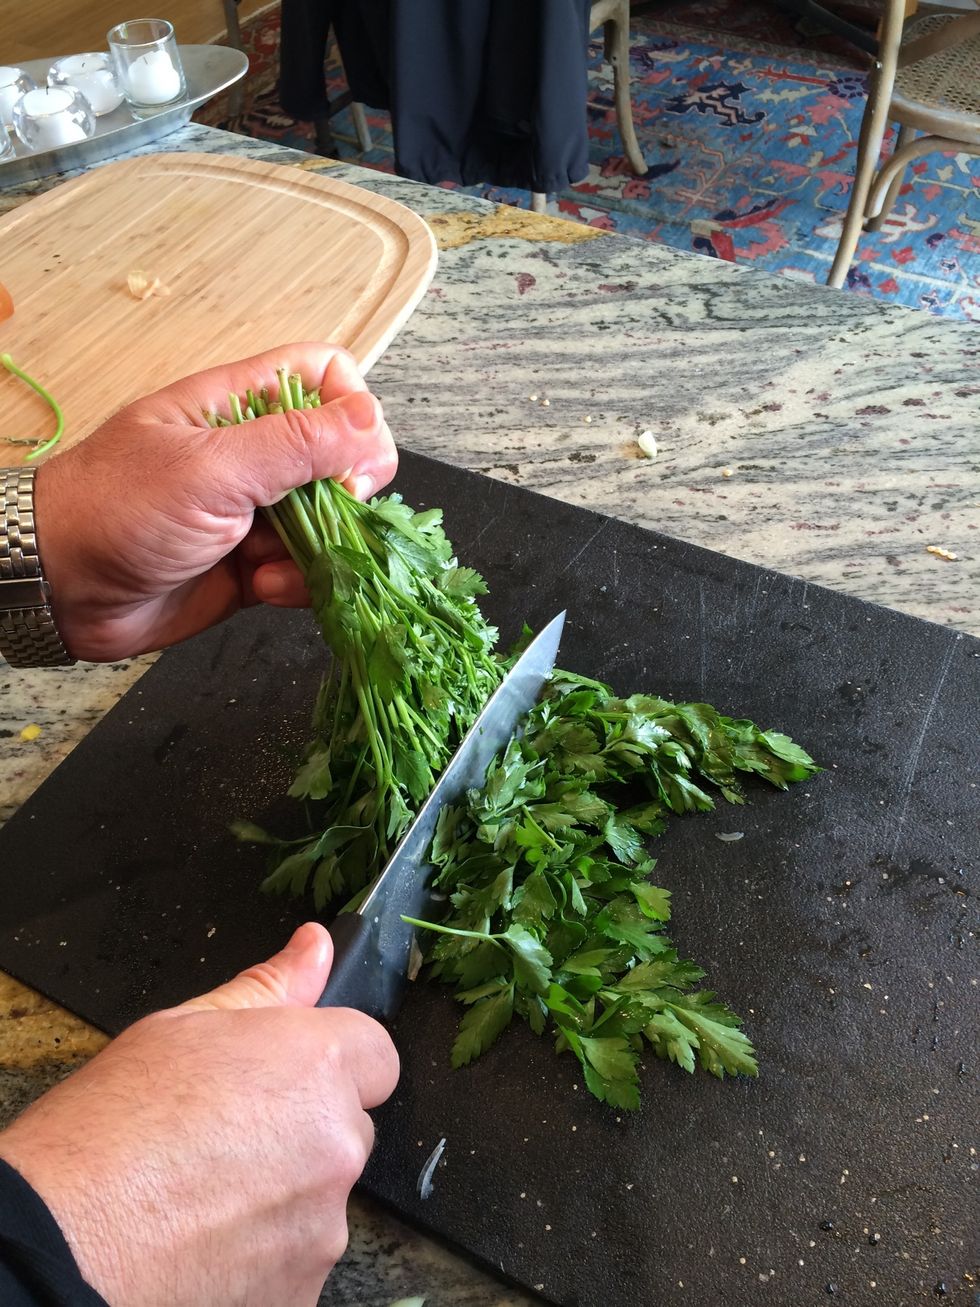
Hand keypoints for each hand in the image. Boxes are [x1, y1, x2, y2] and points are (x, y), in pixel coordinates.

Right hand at [0, 923, 398, 1306]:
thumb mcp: (179, 1029)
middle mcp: (335, 1143)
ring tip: (202, 1195)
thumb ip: (266, 989)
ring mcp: (323, 1225)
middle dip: (304, 1130)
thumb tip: (314, 947)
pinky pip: (298, 1257)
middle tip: (226, 1137)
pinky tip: (204, 1239)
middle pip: (348, 1128)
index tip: (289, 1076)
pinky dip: (265, 1252)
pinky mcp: (302, 1290)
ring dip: (284, 1195)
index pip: (376, 1055)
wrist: (60, 1244)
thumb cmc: (106, 1136)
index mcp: (315, 1066)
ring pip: (322, 1197)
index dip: (333, 1063)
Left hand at [34, 343, 396, 660]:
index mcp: (242, 406)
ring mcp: (257, 510)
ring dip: (320, 550)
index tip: (345, 459)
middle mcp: (255, 454)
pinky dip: (300, 584)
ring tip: (271, 566)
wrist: (61, 588)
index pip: (328, 378)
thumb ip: (297, 443)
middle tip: (321, 518)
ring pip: (331, 522)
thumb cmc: (116, 509)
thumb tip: (371, 418)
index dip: (353, 411)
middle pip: (343, 456)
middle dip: (344, 496)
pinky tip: (264, 589)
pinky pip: (307, 570)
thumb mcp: (212, 468)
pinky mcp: (254, 564)